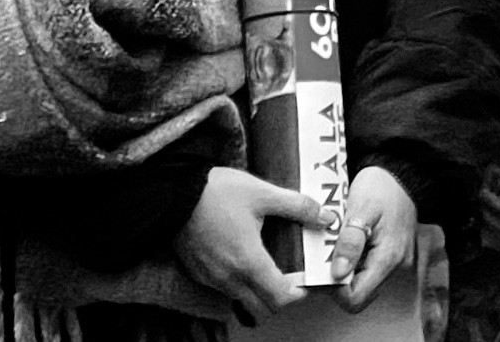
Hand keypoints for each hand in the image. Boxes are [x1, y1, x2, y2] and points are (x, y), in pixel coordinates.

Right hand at [175, 166, 322, 323]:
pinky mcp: (198, 274)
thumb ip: (298, 207)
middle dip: (280, 298)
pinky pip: (225, 290)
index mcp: (248, 262)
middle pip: (261, 307)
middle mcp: (228, 278)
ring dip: (259, 292)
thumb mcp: (263, 193)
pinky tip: (246, 260)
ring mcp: (211, 279)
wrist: (173, 194)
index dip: (298, 294)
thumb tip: (326, 217)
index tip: (306, 280)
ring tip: (271, 267)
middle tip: (292, 277)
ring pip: (242, 300)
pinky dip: (240, 285)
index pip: (279, 298)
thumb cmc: (218, 193)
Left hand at [332, 165, 418, 306]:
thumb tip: (338, 274)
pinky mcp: (393, 258)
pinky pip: (368, 272)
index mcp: (388, 257)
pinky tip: (348, 244)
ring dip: (345, 272)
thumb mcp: (360, 209)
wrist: (401, 173)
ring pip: (363, 285)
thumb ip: (349, 242)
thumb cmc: (381, 187)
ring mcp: (396, 263)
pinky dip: (354, 264)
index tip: (320, 268)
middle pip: (359, 295)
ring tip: (336, 247)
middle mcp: (396, 266)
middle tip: (325, 257)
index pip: (355, 298)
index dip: (333, 289)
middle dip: (337, 282)